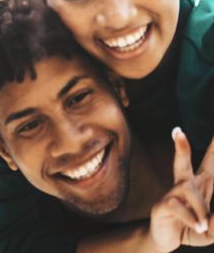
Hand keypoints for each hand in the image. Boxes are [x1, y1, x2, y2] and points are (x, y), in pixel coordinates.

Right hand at [148, 128, 213, 251]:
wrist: (166, 240)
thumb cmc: (192, 229)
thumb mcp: (211, 231)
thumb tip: (212, 217)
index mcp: (201, 185)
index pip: (211, 162)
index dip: (213, 148)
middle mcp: (185, 185)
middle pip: (183, 161)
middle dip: (182, 146)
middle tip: (177, 130)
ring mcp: (172, 194)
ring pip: (187, 189)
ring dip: (200, 209)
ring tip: (204, 226)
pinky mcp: (162, 205)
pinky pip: (178, 206)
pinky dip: (191, 218)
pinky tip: (198, 227)